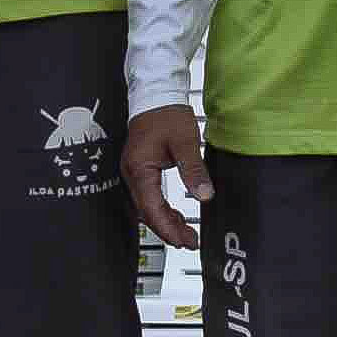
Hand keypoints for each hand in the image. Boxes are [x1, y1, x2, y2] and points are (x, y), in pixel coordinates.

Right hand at [122, 104, 207, 250]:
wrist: (156, 94)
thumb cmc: (166, 113)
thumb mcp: (185, 142)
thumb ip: (194, 170)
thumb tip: (204, 195)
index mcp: (140, 169)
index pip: (152, 208)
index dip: (168, 227)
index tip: (184, 240)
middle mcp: (132, 173)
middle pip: (147, 212)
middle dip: (168, 230)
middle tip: (189, 241)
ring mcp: (134, 172)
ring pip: (147, 207)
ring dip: (165, 221)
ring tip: (186, 233)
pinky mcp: (140, 169)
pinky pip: (148, 197)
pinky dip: (162, 209)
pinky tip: (176, 215)